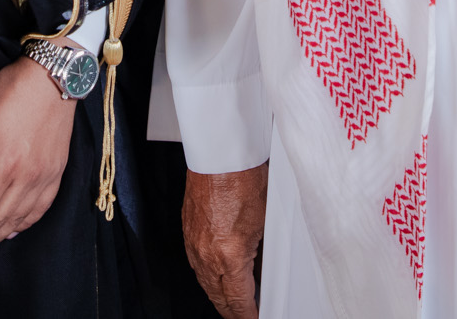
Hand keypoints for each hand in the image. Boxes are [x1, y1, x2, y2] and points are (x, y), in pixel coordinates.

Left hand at [0, 46, 78, 255]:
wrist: (56, 76)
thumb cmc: (14, 91)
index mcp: (6, 164)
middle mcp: (28, 177)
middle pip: (0, 219)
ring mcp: (46, 176)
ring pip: (20, 219)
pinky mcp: (57, 172)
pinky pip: (41, 208)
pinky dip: (25, 224)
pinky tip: (13, 230)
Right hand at [183, 163, 266, 318]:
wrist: (221, 154)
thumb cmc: (246, 179)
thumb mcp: (268, 223)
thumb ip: (264, 254)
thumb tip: (265, 274)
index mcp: (230, 255)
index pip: (238, 300)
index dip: (248, 315)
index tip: (255, 318)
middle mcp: (207, 254)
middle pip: (218, 298)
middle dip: (233, 312)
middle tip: (245, 316)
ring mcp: (194, 244)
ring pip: (206, 284)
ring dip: (220, 296)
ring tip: (233, 303)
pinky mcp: (188, 232)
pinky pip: (197, 265)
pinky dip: (209, 277)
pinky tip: (218, 278)